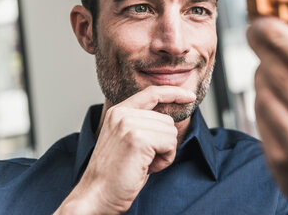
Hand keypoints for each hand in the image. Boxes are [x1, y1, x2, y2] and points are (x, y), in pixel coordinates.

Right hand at [55, 86, 195, 213]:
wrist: (97, 195)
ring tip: (144, 163)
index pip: (152, 93)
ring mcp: (129, 124)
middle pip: (167, 120)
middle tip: (144, 159)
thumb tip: (170, 121)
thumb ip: (144, 125)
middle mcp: (122, 114)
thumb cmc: (115, 173)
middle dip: (164, 142)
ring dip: (165, 152)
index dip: (174, 93)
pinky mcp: (138, 139)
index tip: (190, 96)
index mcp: (118, 112)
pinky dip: (165, 159)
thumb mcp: (128, 140)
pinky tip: (147, 167)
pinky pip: (170, 143)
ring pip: (171, 132)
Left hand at [247, 12, 287, 212]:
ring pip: (264, 94)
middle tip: (255, 32)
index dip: (281, 34)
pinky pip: (257, 116)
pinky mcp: (282, 164)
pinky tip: (270, 96)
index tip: (263, 19)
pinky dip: (259, 99)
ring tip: (269, 69)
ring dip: (261, 74)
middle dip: (263, 48)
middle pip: (281, 75)